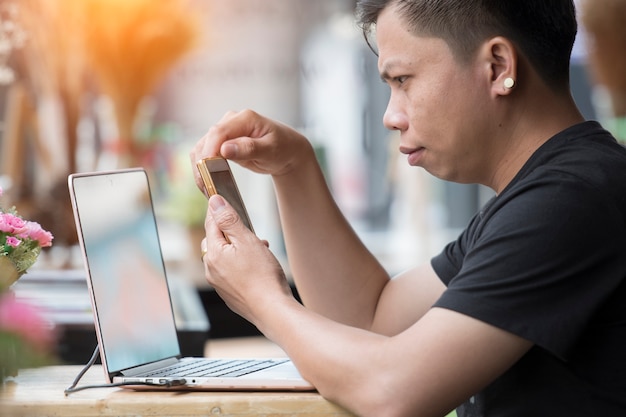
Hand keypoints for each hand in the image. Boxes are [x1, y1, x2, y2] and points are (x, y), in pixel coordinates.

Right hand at [190, 109, 312, 192]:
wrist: (286, 151)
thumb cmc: (282, 148)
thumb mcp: (270, 150)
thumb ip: (249, 148)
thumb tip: (224, 149)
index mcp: (245, 118)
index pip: (218, 132)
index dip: (209, 151)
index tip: (207, 170)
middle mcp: (231, 121)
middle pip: (206, 140)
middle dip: (202, 164)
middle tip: (207, 187)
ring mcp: (224, 131)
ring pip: (201, 148)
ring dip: (200, 168)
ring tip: (207, 188)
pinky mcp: (220, 142)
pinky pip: (205, 154)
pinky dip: (203, 169)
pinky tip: (208, 183)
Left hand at [201, 194, 293, 324]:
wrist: (272, 310)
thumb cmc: (263, 275)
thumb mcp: (247, 240)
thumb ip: (229, 220)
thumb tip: (214, 202)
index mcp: (213, 254)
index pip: (211, 223)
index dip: (218, 210)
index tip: (220, 197)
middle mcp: (211, 269)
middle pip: (216, 241)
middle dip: (232, 232)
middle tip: (250, 231)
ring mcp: (219, 284)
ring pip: (225, 257)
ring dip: (239, 249)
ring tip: (261, 250)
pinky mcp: (229, 294)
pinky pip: (231, 272)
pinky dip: (241, 265)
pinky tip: (258, 267)